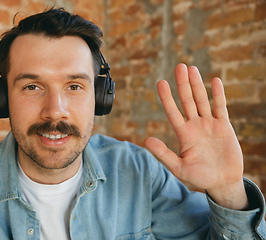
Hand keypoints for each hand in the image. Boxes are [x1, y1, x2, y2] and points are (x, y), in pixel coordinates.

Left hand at [144, 63, 247, 209]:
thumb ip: (163, 154)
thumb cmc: (200, 177)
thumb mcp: (179, 167)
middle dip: (182, 84)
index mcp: (183, 134)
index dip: (167, 97)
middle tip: (179, 66)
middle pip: (187, 100)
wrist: (223, 182)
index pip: (172, 111)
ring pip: (202, 100)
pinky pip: (220, 107)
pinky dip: (218, 94)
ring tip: (192, 68)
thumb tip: (146, 140)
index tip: (161, 82)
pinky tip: (215, 81)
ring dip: (197, 84)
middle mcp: (194, 125)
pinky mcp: (224, 126)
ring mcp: (209, 124)